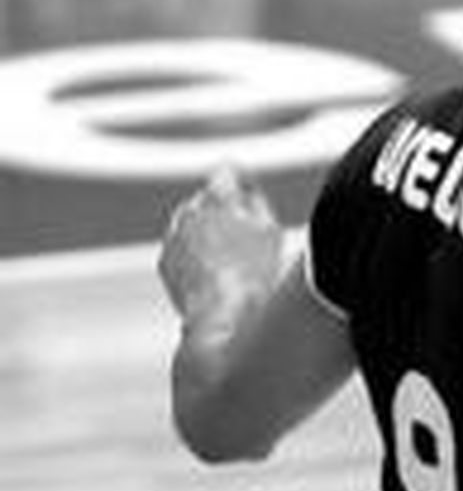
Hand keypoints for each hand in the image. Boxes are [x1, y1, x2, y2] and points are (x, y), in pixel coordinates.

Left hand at [159, 167, 284, 338]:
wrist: (223, 317)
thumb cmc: (251, 278)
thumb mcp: (270, 231)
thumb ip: (256, 200)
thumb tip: (248, 185)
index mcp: (218, 198)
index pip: (227, 173)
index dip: (240, 181)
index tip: (246, 188)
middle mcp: (189, 211)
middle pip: (206, 200)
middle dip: (222, 212)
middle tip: (244, 236)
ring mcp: (173, 236)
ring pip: (190, 224)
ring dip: (206, 235)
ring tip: (230, 262)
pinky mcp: (165, 261)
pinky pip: (179, 250)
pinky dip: (193, 257)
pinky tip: (213, 275)